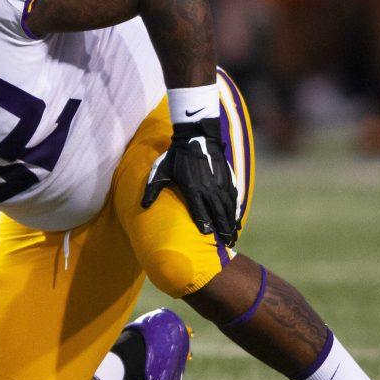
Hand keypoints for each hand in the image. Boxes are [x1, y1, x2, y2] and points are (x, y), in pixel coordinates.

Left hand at [141, 117, 239, 246]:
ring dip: (231, 222)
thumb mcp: (161, 170)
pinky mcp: (228, 178)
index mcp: (192, 188)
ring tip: (233, 236)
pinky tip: (236, 219)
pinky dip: (235, 210)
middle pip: (218, 213)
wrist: (196, 136)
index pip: (200, 211)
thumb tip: (142, 206)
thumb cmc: (176, 155)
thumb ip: (153, 189)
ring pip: (228, 207)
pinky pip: (233, 197)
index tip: (207, 236)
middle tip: (227, 243)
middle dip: (223, 229)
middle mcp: (209, 188)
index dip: (204, 224)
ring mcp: (220, 183)